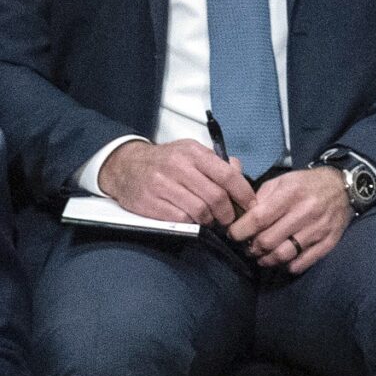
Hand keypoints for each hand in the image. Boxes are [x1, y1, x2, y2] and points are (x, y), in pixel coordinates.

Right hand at [96, 139, 253, 226]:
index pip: (227, 175)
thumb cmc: (166, 161)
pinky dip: (191, 223)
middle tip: (230, 219)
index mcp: (194, 153)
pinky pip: (179, 218)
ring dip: (210, 220)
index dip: (243, 193)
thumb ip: (217, 163)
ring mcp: (162, 185)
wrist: (125, 165)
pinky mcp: (149, 202)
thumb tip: (240, 174)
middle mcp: (178, 167)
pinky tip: (193, 221)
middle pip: (215, 196)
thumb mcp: (192, 152)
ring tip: (211, 220)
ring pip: (199, 210)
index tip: (250, 205)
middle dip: (228, 212)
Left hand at [227, 166, 351, 273]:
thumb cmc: (306, 184)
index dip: (239, 231)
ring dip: (267, 260)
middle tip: (250, 246)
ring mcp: (319, 228)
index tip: (234, 234)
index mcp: (291, 193)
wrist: (344, 186)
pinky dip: (289, 266)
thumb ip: (260, 198)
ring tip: (263, 255)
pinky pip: (303, 263)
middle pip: (267, 241)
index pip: (258, 219)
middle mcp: (306, 211)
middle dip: (252, 247)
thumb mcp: (282, 181)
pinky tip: (284, 259)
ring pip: (283, 255)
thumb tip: (242, 218)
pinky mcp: (329, 241)